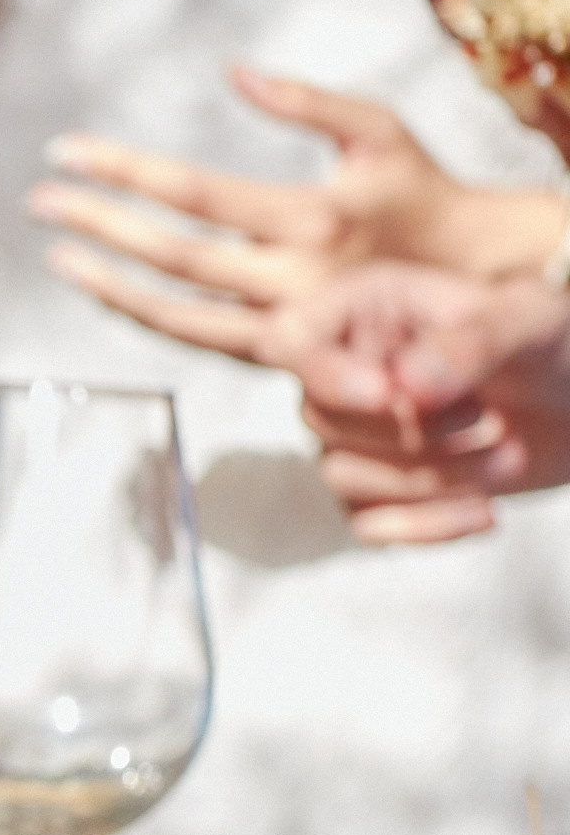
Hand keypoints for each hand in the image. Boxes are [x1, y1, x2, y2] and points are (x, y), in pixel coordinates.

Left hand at [30, 67, 560, 355]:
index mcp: (311, 218)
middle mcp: (292, 280)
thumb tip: (236, 72)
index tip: (67, 152)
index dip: (124, 171)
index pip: (193, 192)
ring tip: (61, 261)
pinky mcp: (286, 355)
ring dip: (113, 288)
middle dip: (100, 228)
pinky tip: (113, 292)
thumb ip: (309, 101)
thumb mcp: (382, 131)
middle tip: (41, 203)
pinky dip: (152, 317)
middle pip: (173, 257)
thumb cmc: (425, 195)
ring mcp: (286, 325)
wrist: (480, 284)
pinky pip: (203, 341)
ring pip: (180, 316)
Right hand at [253, 263, 569, 539]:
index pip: (291, 339)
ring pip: (341, 477)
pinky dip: (428, 525)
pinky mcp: (380, 489)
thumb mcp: (527, 325)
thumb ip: (469, 344)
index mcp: (367, 309)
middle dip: (410, 433)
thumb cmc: (553, 342)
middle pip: (319, 419)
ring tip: (508, 456)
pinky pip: (368, 524)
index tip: (387, 394)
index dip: (325, 374)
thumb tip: (405, 384)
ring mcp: (358, 435)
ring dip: (431, 480)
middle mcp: (349, 369)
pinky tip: (485, 511)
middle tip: (490, 421)